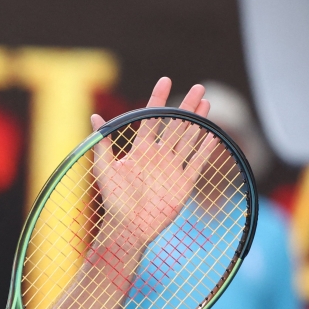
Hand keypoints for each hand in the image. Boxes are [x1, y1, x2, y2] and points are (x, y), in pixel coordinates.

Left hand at [89, 78, 216, 250]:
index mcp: (139, 151)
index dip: (157, 99)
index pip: (151, 119)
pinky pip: (197, 162)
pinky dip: (206, 148)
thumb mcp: (104, 169)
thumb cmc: (113, 201)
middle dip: (186, 106)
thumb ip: (103, 143)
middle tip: (199, 87)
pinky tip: (213, 134)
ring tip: (207, 102)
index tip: (165, 80)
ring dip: (198, 121)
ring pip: (189, 139)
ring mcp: (172, 169)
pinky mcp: (184, 184)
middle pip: (175, 125)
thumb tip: (95, 117)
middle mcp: (157, 157)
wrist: (128, 228)